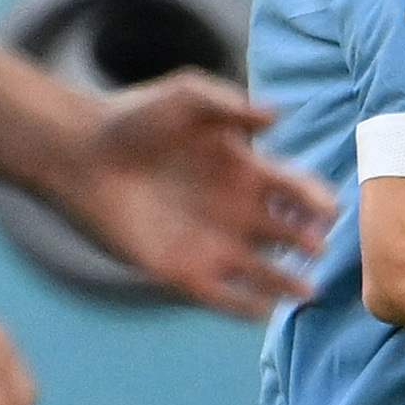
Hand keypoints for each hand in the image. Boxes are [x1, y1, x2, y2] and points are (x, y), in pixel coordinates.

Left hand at [55, 72, 331, 317]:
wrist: (77, 153)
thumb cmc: (132, 118)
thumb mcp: (186, 97)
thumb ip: (231, 104)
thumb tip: (277, 116)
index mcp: (248, 173)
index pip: (299, 192)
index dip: (319, 202)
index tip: (327, 210)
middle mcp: (238, 212)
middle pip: (290, 236)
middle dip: (310, 244)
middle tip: (315, 247)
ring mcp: (213, 244)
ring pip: (266, 273)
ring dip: (288, 285)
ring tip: (305, 291)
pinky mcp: (182, 271)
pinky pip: (224, 297)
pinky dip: (245, 307)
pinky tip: (261, 308)